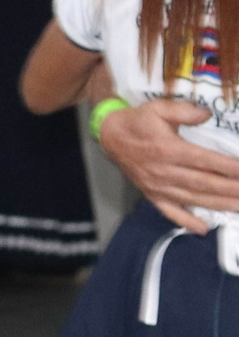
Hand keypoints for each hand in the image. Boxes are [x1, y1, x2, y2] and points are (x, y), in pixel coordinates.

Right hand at [97, 98, 238, 232]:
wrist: (109, 136)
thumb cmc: (138, 121)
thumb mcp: (158, 108)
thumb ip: (183, 111)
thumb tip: (206, 115)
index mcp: (167, 149)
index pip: (204, 160)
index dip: (227, 167)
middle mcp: (163, 171)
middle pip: (203, 183)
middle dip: (230, 189)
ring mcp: (157, 186)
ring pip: (192, 199)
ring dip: (218, 205)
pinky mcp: (151, 194)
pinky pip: (169, 211)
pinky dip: (185, 222)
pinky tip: (202, 229)